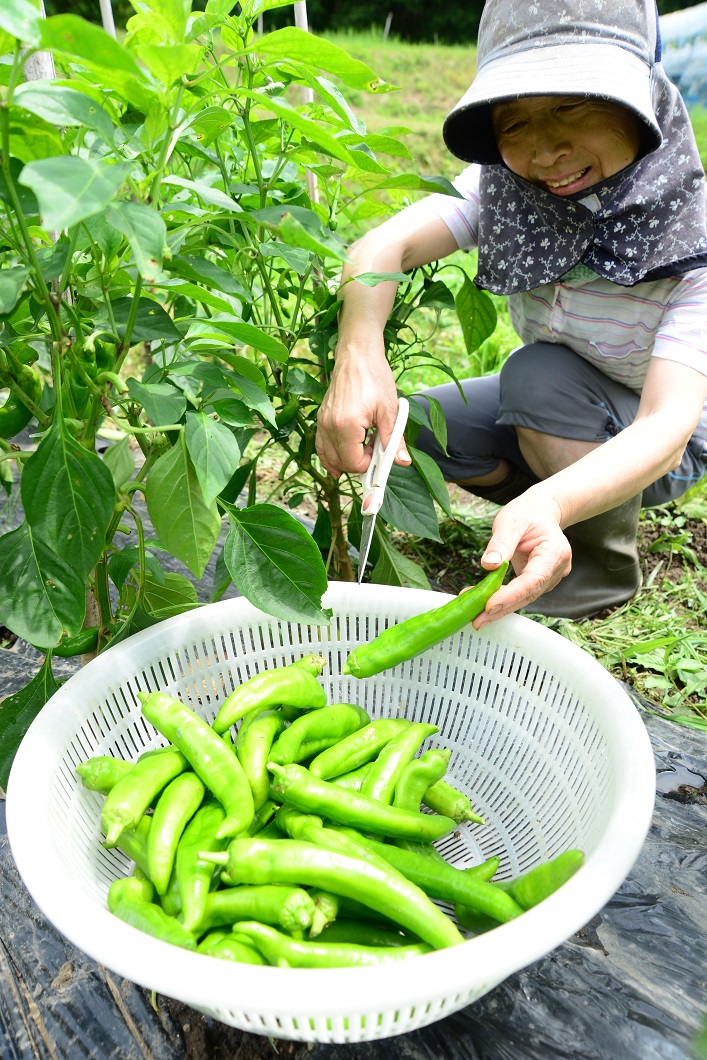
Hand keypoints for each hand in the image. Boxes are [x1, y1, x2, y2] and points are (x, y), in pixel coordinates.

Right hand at [315, 354, 410, 477]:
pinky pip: (321, 446)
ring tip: (364, 447)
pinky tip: (338, 465)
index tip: (381, 454)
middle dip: (359, 463)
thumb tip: (403, 461)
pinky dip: (329, 457)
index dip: (370, 465)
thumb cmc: (374, 377)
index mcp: (347, 425)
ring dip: (347, 460)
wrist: (357, 355)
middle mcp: (330, 426)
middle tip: (375, 449)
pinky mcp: (321, 418)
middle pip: (341, 463)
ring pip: (329, 457)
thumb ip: (394, 439)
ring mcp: (322, 422)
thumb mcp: (390, 410)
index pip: (354, 462)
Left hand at [470, 493, 571, 627]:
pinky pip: (520, 594)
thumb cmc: (528, 514)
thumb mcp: (511, 521)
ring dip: (499, 608)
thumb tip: (489, 564)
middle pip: (528, 595)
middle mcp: (557, 569)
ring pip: (524, 598)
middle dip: (501, 608)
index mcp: (555, 552)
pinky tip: (482, 602)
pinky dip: (502, 599)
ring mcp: (550, 578)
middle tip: (476, 620)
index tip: (489, 605)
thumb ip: (501, 542)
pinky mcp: (539, 582)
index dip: (511, 595)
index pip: (533, 579)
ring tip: (474, 614)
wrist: (541, 513)